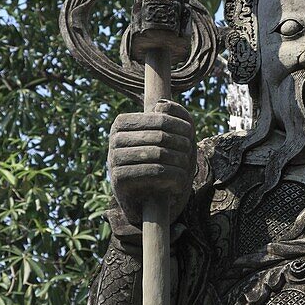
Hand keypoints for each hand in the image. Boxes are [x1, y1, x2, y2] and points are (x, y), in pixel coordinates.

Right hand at [108, 100, 195, 226]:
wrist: (144, 199)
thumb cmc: (159, 161)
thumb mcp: (168, 135)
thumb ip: (171, 113)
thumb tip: (161, 105)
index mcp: (122, 122)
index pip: (161, 118)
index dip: (181, 127)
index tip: (191, 136)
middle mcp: (114, 138)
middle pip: (160, 136)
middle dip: (181, 146)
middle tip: (189, 155)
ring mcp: (113, 158)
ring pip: (158, 153)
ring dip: (179, 162)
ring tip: (185, 168)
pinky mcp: (118, 178)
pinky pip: (153, 171)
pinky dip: (172, 177)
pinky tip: (178, 182)